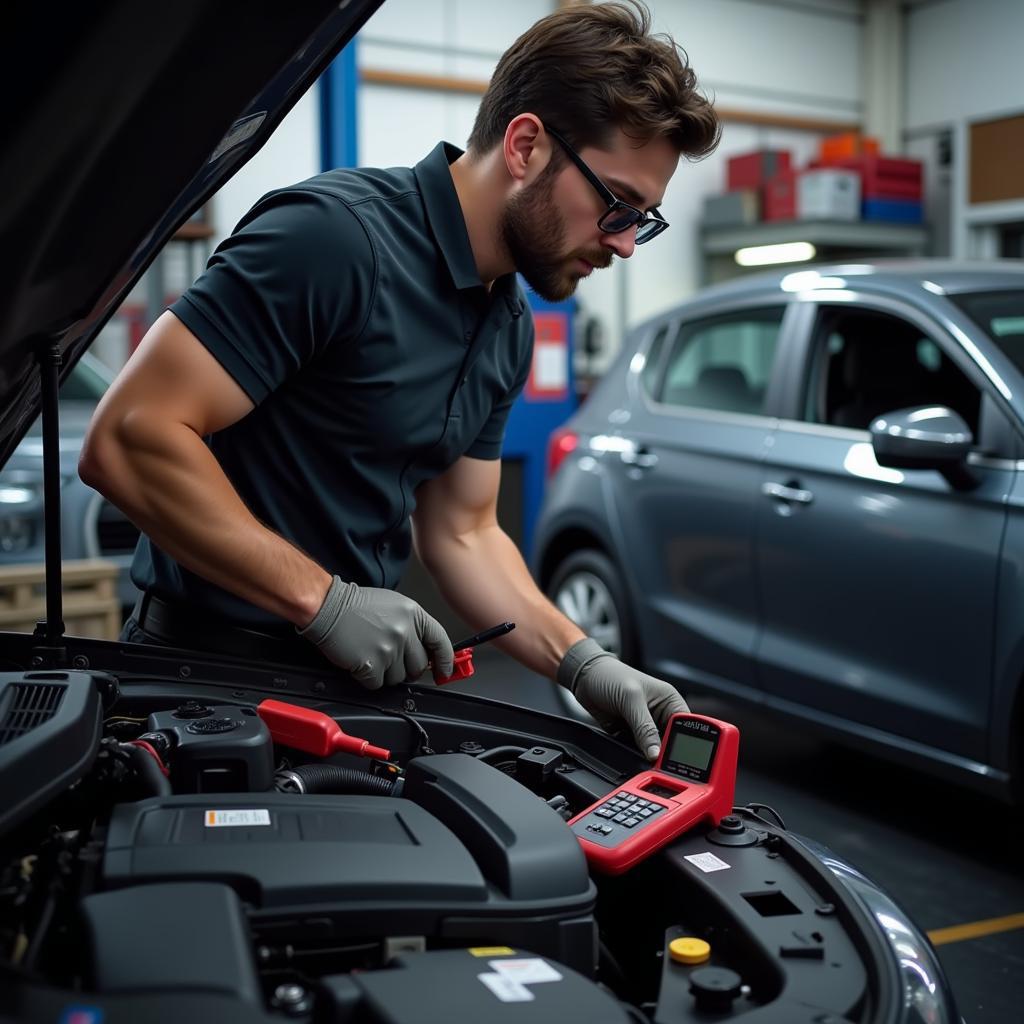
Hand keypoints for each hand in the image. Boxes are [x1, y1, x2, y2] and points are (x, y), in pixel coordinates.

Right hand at [299, 577, 453, 688]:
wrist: (328, 606)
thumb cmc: (357, 606)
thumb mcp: (395, 606)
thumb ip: (414, 627)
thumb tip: (426, 651)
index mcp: (414, 614)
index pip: (440, 642)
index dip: (445, 661)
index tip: (444, 672)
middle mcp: (404, 631)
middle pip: (419, 666)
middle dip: (408, 669)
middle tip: (392, 660)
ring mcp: (389, 648)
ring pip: (399, 678)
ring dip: (386, 673)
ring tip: (373, 654)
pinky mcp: (372, 664)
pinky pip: (378, 684)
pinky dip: (369, 678)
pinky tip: (362, 661)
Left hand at [558, 638, 688, 759]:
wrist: (584, 678)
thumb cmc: (611, 676)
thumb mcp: (631, 699)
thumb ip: (644, 727)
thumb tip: (656, 752)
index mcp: (669, 700)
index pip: (685, 726)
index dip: (684, 742)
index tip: (677, 758)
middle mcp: (660, 714)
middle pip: (671, 741)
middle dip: (667, 753)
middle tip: (661, 764)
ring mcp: (645, 725)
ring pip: (655, 749)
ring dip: (651, 756)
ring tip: (649, 764)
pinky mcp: (631, 734)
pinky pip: (638, 751)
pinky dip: (637, 756)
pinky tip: (636, 761)